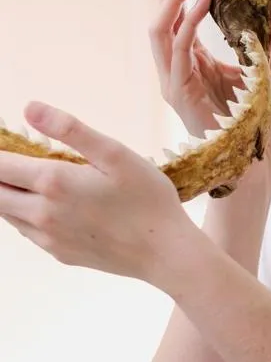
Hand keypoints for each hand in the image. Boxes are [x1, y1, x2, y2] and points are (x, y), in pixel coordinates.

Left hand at [0, 102, 194, 283]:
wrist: (164, 250)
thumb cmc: (147, 198)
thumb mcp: (115, 154)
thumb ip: (70, 129)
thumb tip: (29, 107)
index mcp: (53, 183)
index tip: (6, 140)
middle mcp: (42, 214)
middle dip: (0, 174)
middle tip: (15, 158)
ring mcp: (49, 238)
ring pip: (7, 214)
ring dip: (10, 194)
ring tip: (32, 177)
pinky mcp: (60, 254)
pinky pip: (28, 231)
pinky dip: (27, 214)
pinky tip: (52, 204)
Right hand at [150, 0, 270, 143]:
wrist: (256, 161)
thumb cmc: (259, 118)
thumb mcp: (269, 64)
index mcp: (194, 59)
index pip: (178, 12)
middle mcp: (178, 66)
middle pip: (162, 14)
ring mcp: (174, 80)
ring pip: (160, 30)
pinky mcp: (178, 92)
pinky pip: (176, 51)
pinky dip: (186, 24)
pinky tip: (202, 3)